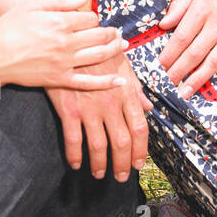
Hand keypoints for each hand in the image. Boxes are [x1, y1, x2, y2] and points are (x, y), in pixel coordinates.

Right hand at [0, 0, 128, 92]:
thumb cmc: (8, 28)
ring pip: (99, 55)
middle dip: (111, 32)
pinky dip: (106, 82)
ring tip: (122, 45)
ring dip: (115, 50)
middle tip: (117, 31)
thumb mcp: (31, 6)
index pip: (90, 18)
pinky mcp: (59, 79)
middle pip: (100, 35)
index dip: (94, 18)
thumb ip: (59, 1)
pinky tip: (120, 81)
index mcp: (59, 21)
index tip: (92, 20)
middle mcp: (65, 41)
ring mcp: (64, 62)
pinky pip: (88, 82)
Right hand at [47, 49, 149, 180]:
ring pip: (99, 146)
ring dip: (100, 164)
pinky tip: (76, 163)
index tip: (139, 163)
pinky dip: (75, 155)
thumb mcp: (121, 64)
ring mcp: (89, 107)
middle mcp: (111, 103)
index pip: (140, 128)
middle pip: (122, 142)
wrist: (69, 41)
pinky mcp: (68, 108)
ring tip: (100, 174)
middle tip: (121, 176)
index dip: (141, 150)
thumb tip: (148, 107)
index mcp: (126, 92)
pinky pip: (73, 139)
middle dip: (122, 164)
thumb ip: (135, 88)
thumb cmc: (97, 52)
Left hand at [158, 0, 216, 98]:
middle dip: (178, 71)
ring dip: (197, 79)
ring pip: (213, 62)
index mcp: (202, 10)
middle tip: (166, 84)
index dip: (169, 54)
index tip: (158, 66)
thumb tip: (163, 24)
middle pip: (194, 53)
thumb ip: (179, 6)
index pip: (181, 37)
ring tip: (184, 93)